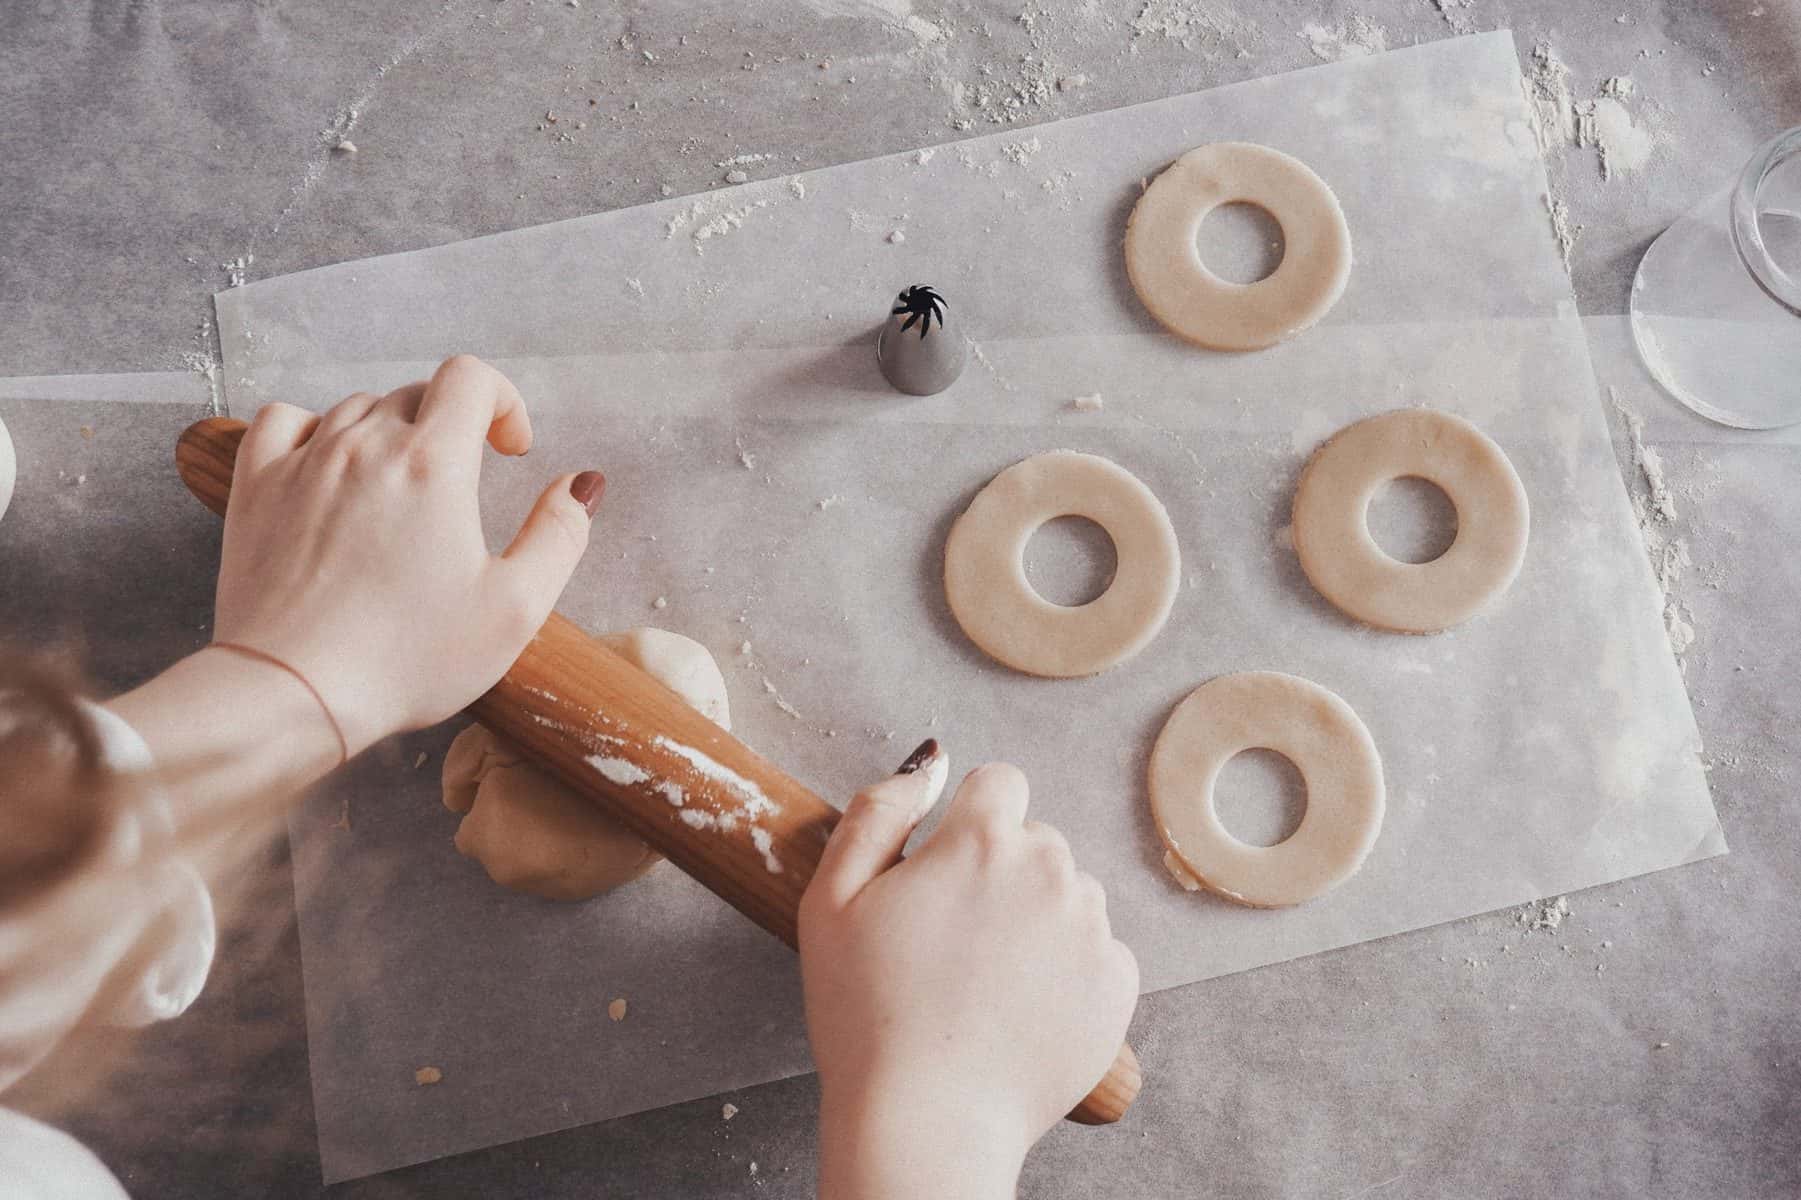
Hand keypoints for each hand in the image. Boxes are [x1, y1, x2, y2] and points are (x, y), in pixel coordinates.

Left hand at [211, 355, 603, 756]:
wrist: (292, 691)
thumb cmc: (406, 659)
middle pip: (416, 394)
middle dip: (452, 424)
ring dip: (391, 432)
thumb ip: (559, 536)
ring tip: (402, 487)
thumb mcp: (515, 609)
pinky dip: (314, 429)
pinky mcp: (256, 488)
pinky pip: (283, 421)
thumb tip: (581, 485)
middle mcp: (364, 446)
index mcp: (433, 464)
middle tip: (464, 482)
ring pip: (356, 408)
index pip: (470, 377)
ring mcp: (303, 462)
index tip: (509, 449)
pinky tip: (329, 465)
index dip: (503, 401)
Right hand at [799, 748, 1138, 1199]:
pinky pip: (1099, 952)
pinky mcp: (1119, 983)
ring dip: (1036, 921)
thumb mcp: (831, 899)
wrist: (925, 1120)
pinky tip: (1020, 1010)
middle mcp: (1052, 870)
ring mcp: (1093, 927)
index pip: (998, 783)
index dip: (965, 825)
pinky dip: (1067, 972)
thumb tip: (930, 760)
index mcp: (983, 839)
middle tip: (952, 943)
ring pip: (1067, 895)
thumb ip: (878, 811)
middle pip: (1034, 842)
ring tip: (985, 984)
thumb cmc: (866, 1014)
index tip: (942, 875)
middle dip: (1000, 875)